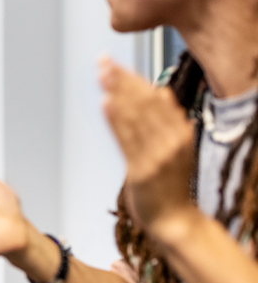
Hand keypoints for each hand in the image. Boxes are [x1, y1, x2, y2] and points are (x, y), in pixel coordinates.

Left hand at [99, 56, 196, 236]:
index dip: (133, 78)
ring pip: (135, 117)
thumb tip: (161, 92)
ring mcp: (157, 156)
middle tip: (103, 61)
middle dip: (121, 80)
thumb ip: (167, 121)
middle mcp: (171, 141)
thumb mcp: (176, 148)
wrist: (174, 221)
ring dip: (116, 93)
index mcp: (180, 132)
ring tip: (101, 75)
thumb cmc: (170, 186)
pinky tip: (106, 103)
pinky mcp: (142, 171)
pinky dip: (116, 120)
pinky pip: (126, 140)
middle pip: (144, 102)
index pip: (154, 97)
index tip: (115, 63)